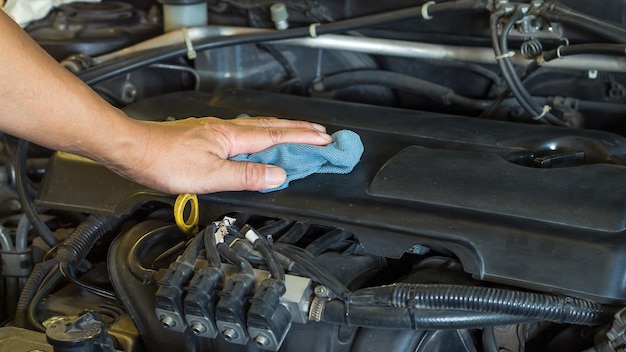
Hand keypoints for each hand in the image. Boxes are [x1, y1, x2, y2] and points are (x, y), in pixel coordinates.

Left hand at [105, 116, 331, 193]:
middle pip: (271, 127)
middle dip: (298, 130)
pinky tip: (255, 141)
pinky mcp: (204, 136)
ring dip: (281, 130)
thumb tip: (277, 176)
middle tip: (320, 133)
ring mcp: (214, 131)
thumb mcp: (211, 176)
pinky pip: (243, 133)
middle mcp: (226, 130)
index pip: (276, 136)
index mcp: (232, 137)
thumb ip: (246, 176)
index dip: (302, 138)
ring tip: (297, 133)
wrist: (132, 150)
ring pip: (257, 128)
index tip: (324, 139)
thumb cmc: (164, 161)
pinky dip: (260, 134)